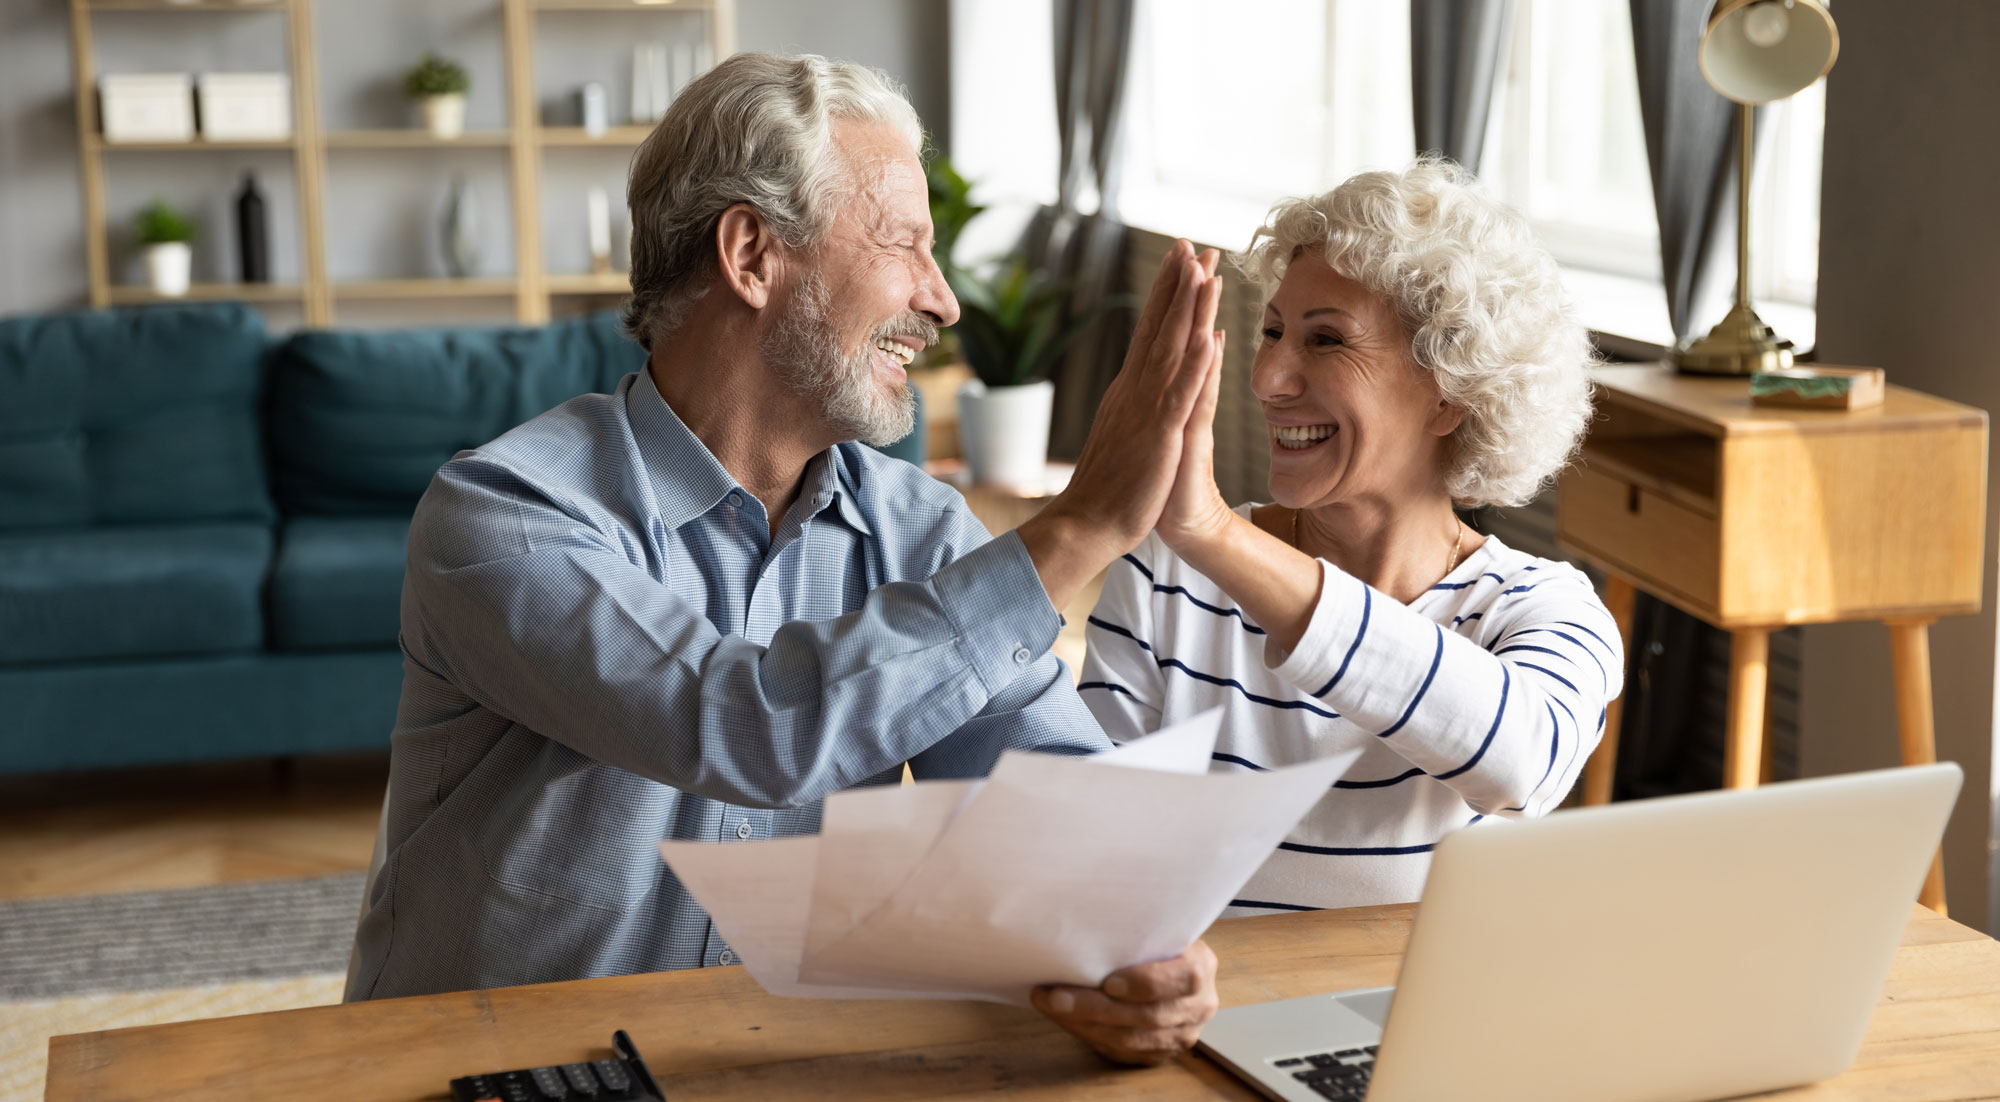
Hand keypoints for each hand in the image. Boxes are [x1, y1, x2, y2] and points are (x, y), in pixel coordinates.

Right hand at [1018, 241, 1222, 607]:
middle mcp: (1135, 390)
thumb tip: (1139, 384)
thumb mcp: (1123, 435)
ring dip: (1188, 309)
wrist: (1086, 524)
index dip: (1166, 294)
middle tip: (1193, 244)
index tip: (1180, 260)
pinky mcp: (1159, 435)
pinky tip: (1207, 337)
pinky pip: (1180, 394)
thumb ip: (1133, 406)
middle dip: (1178, 284)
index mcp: (1129, 390)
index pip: (1150, 331)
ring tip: (1205, 272)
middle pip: (1160, 327)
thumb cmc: (1108, 488)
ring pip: (1171, 349)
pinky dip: (1194, 364)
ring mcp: (1146, 410)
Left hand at [1030, 940, 1220, 1066]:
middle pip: (1149, 1015)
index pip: (1183, 978)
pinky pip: (1124, 1054)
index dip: (1145, 983)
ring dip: (1086, 1026)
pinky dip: (1090, 1038)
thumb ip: (1132, 929)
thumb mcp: (1151, 926)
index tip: (1108, 981)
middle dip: (1096, 1008)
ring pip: (1132, 1040)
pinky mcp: (1162, 1053)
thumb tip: (1080, 927)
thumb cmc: (1149, 940)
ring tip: (1053, 1007)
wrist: (1162, 963)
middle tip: (1056, 997)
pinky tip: (1066, 1021)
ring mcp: (1183, 1034)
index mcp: (1201, 966)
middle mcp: (1199, 1004)